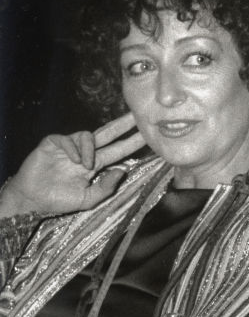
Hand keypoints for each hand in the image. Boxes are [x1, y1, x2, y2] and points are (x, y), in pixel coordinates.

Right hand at [0, 113, 146, 217]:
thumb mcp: (88, 199)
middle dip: (123, 124)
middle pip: (108, 133)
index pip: (118, 149)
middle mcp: (85, 152)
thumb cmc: (59, 200)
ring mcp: (69, 146)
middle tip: (137, 116)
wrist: (32, 200)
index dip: (131, 142)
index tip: (147, 135)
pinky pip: (67, 138)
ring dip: (90, 149)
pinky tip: (73, 161)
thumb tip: (122, 171)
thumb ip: (106, 187)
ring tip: (87, 166)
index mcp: (96, 164)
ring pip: (87, 135)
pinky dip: (73, 149)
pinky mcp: (52, 143)